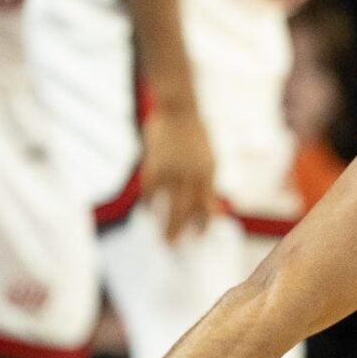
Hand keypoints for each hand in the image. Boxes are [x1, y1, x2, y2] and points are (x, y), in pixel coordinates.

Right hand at [140, 105, 218, 240]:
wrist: (179, 109)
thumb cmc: (195, 135)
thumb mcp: (209, 158)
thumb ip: (205, 181)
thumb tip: (204, 206)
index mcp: (208, 174)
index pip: (207, 206)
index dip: (203, 225)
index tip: (199, 239)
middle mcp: (192, 176)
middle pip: (187, 211)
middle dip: (181, 232)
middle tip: (175, 248)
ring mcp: (172, 172)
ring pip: (168, 206)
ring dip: (165, 225)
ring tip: (163, 240)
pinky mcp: (154, 165)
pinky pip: (149, 191)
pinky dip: (148, 203)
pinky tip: (147, 212)